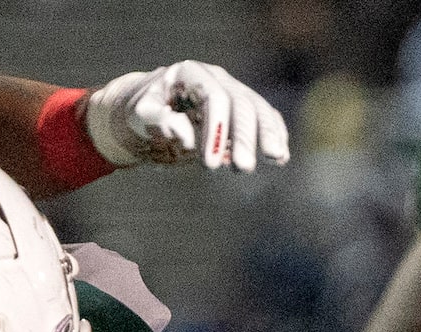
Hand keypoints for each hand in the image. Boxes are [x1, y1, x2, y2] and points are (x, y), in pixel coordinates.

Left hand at [83, 62, 287, 172]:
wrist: (149, 110)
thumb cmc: (142, 112)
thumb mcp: (140, 114)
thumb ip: (157, 119)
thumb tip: (185, 134)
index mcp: (190, 73)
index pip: (212, 97)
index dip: (217, 129)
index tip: (212, 164)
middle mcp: (216, 77)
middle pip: (239, 102)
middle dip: (244, 137)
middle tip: (244, 169)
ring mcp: (231, 89)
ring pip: (256, 108)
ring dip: (268, 134)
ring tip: (275, 160)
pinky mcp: (239, 107)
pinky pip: (263, 115)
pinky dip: (274, 134)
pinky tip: (281, 156)